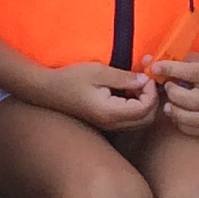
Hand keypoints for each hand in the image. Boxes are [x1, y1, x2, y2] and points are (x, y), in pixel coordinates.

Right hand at [33, 60, 163, 131]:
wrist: (46, 90)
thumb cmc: (70, 78)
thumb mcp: (99, 72)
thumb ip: (125, 78)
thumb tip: (146, 80)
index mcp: (111, 112)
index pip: (145, 108)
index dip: (151, 91)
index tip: (145, 75)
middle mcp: (112, 123)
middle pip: (147, 119)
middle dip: (152, 99)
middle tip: (144, 80)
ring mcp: (108, 125)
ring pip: (140, 121)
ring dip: (144, 103)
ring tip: (136, 84)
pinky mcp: (105, 122)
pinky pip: (129, 119)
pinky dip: (135, 106)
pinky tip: (126, 91)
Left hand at [146, 49, 198, 134]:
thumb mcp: (190, 58)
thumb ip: (169, 59)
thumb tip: (146, 61)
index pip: (192, 72)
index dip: (170, 69)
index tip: (155, 68)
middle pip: (194, 101)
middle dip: (174, 94)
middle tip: (167, 88)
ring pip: (197, 119)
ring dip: (177, 113)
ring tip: (168, 105)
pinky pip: (197, 130)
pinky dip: (182, 124)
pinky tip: (175, 114)